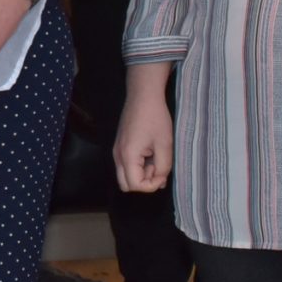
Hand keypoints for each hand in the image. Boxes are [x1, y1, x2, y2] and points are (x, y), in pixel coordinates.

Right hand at [114, 65, 174, 192]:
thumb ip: (163, 166)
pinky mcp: (120, 145)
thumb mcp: (165, 144)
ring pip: (125, 176)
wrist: (143, 96)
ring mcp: (116, 150)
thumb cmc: (155, 118)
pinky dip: (137, 167)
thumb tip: (160, 180)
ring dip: (141, 174)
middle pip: (126, 185)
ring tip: (155, 160)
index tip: (163, 172)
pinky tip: (150, 155)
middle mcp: (117, 156)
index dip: (152, 185)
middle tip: (157, 169)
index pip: (136, 185)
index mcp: (127, 156)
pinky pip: (125, 165)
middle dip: (143, 183)